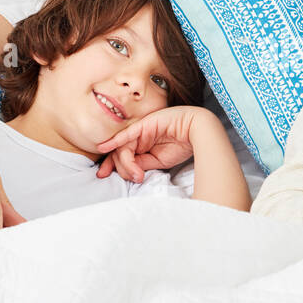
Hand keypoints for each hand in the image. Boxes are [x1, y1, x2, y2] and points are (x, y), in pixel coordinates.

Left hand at [94, 105, 211, 183]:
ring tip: (137, 174)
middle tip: (130, 178)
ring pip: (122, 147)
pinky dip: (114, 141)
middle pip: (118, 152)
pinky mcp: (145, 124)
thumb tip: (128, 171)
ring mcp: (141, 129)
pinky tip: (104, 147)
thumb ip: (142, 164)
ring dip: (125, 164)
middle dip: (116, 166)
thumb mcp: (159, 161)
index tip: (103, 175)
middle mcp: (139, 137)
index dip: (112, 165)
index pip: (122, 155)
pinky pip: (126, 134)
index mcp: (142, 145)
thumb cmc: (183, 144)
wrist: (199, 131)